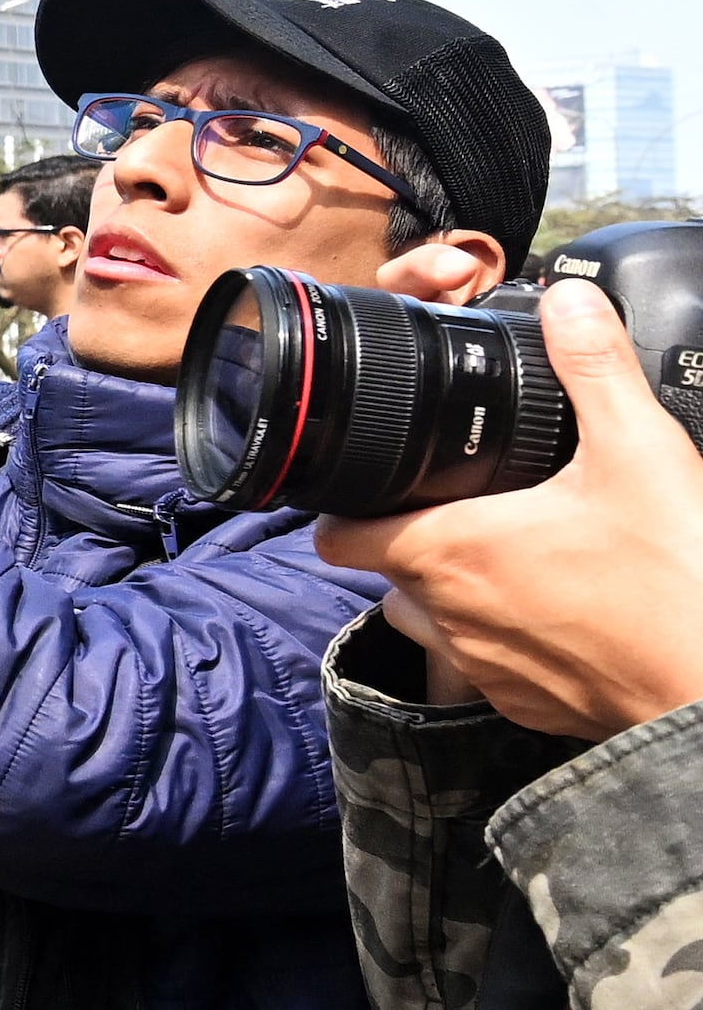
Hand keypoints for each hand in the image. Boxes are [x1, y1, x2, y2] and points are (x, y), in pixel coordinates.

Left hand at [321, 280, 702, 741]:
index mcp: (450, 553)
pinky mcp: (528, 707)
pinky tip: (556, 607)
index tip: (380, 481)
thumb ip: (593, 367)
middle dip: (412, 538)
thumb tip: (570, 303)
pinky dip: (502, 637)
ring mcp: (486, 670)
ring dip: (451, 591)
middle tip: (465, 507)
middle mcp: (450, 618)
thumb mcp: (640, 450)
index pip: (340, 534)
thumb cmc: (679, 579)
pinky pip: (486, 668)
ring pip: (429, 624)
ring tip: (510, 555)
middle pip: (385, 573)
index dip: (346, 504)